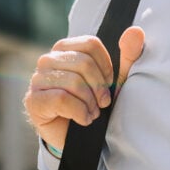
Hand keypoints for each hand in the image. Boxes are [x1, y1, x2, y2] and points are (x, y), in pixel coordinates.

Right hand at [23, 26, 145, 152]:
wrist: (78, 138)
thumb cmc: (94, 103)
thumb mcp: (115, 81)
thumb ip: (128, 56)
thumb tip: (136, 31)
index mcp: (65, 49)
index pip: (90, 44)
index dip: (105, 66)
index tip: (108, 84)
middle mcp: (47, 60)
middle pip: (83, 63)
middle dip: (99, 87)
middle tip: (103, 104)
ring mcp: (37, 79)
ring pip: (73, 82)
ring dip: (90, 103)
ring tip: (92, 113)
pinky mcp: (34, 100)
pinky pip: (62, 99)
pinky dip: (80, 112)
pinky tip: (83, 120)